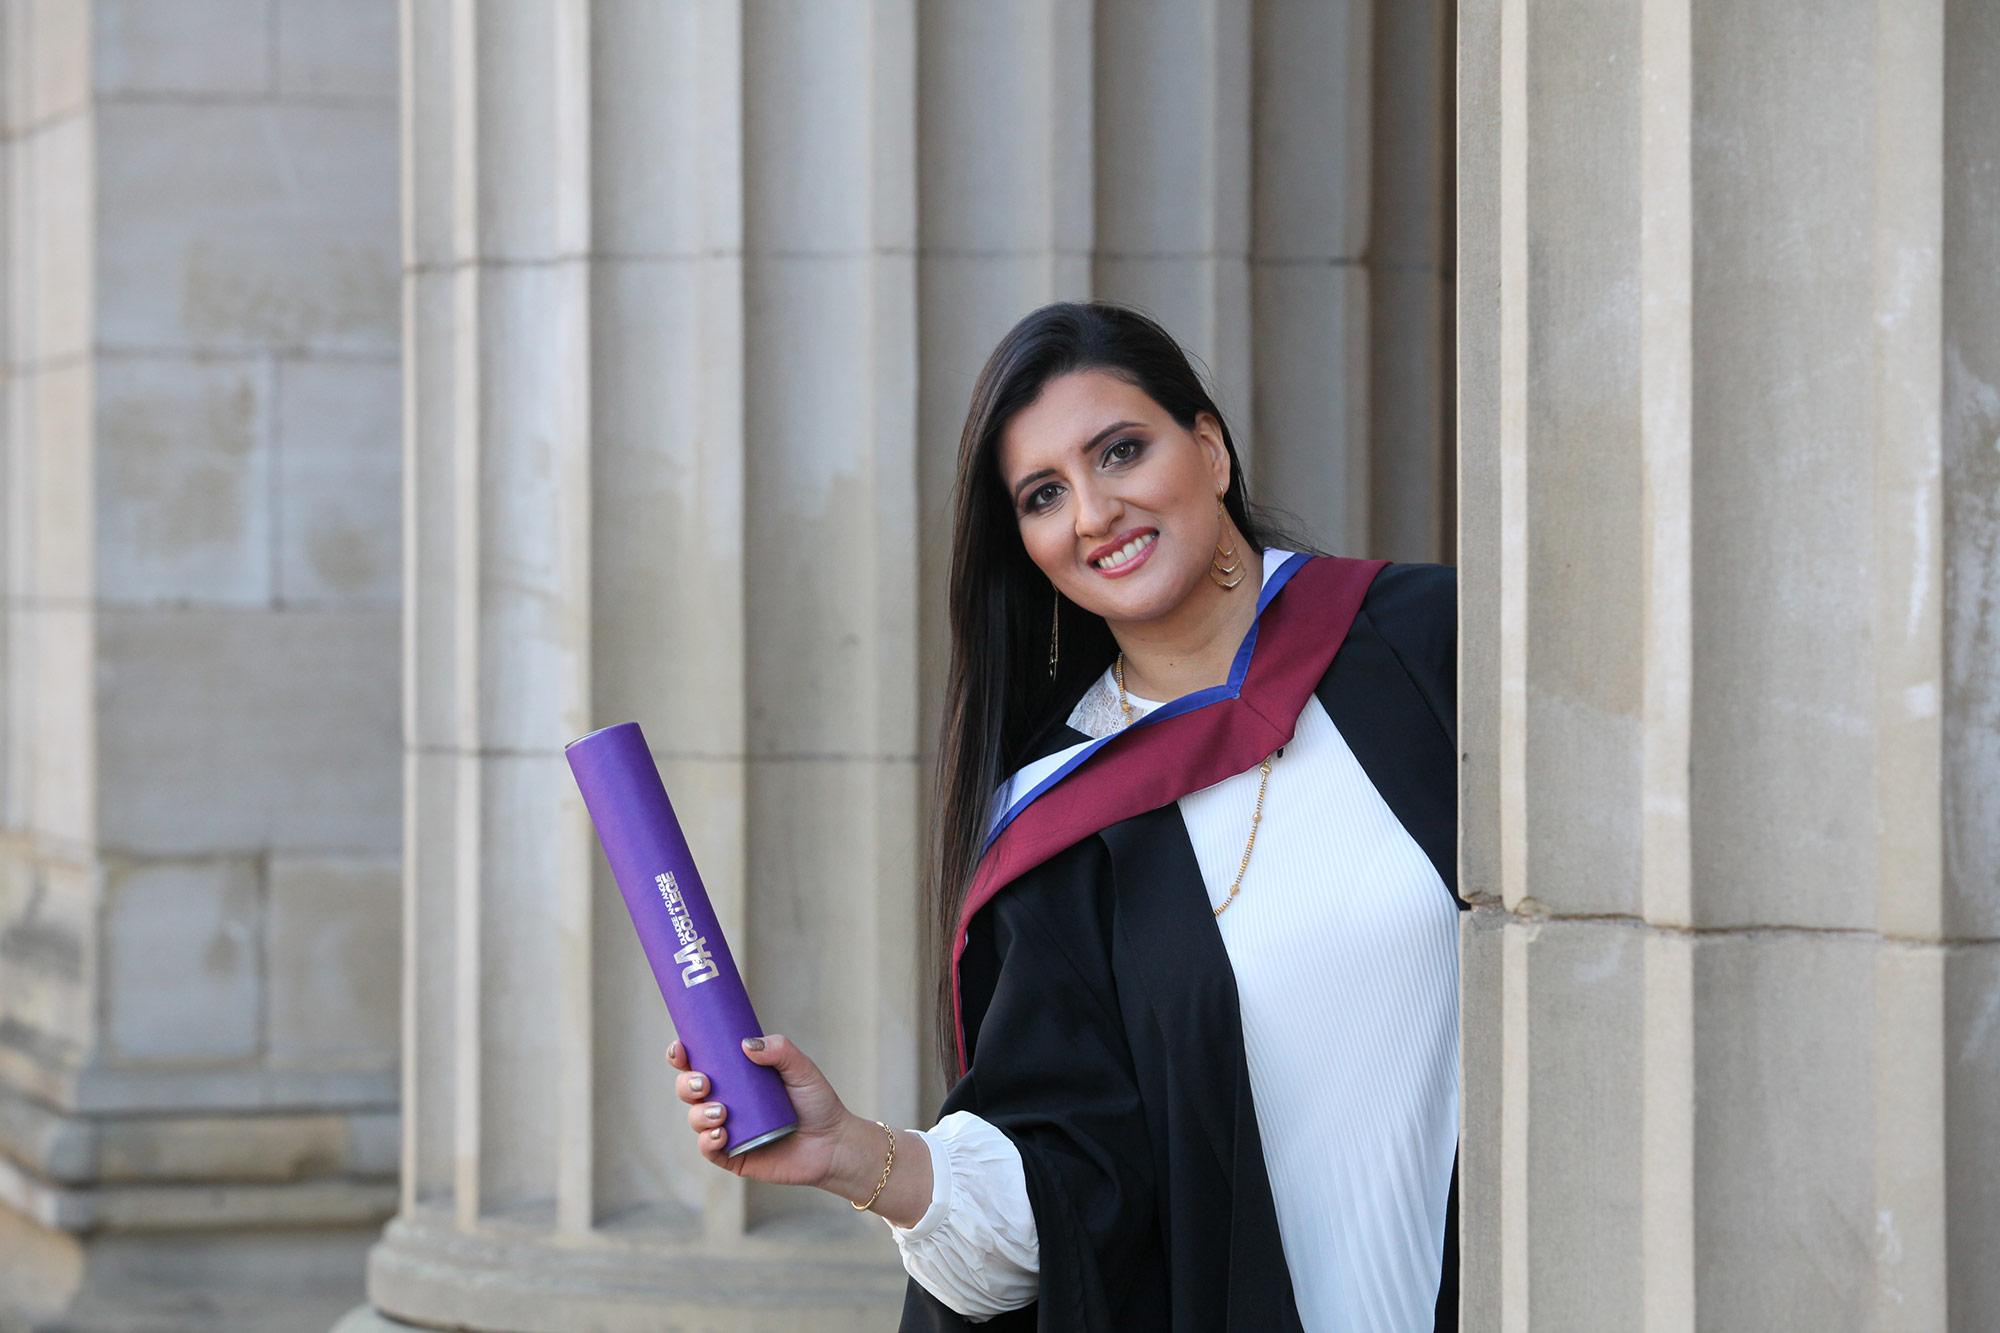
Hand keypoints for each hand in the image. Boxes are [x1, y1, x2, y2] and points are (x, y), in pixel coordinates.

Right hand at [667, 1034, 876, 1195]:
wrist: (833, 1143)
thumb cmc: (816, 1102)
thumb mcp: (801, 1068)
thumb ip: (779, 1049)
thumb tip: (745, 1044)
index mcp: (736, 1077)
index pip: (699, 1063)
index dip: (682, 1055)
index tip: (681, 1049)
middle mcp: (727, 1101)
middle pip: (689, 1090)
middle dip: (686, 1084)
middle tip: (704, 1083)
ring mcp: (728, 1129)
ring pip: (695, 1119)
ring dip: (699, 1114)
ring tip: (721, 1112)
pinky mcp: (734, 1155)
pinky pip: (709, 1150)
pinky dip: (707, 1141)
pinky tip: (720, 1134)